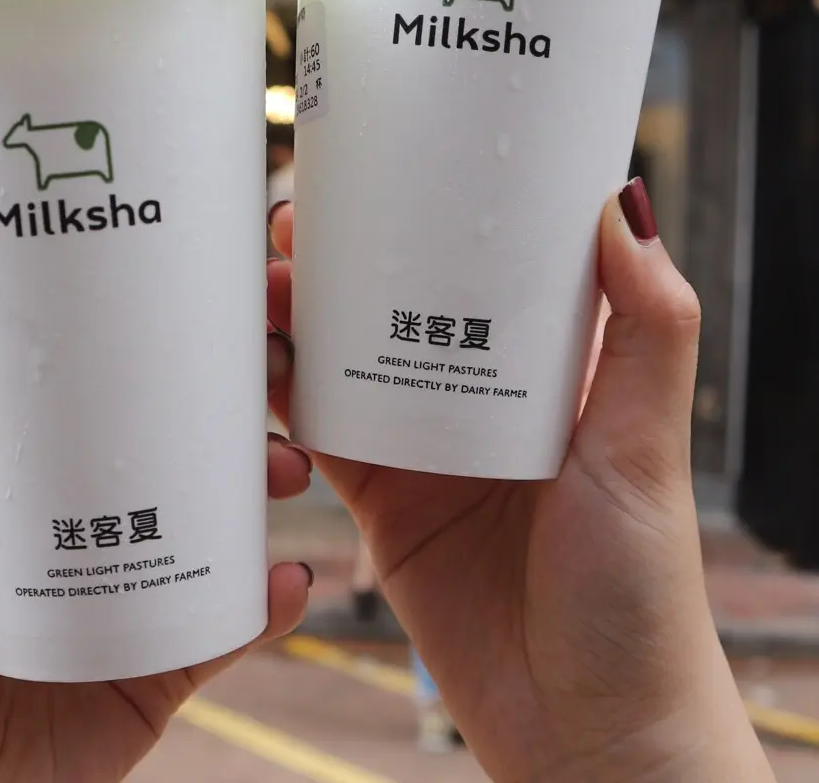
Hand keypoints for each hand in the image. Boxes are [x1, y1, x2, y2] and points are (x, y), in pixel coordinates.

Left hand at [0, 299, 311, 782]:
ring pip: (212, 537)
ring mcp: (126, 606)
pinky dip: (263, 606)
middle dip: (226, 429)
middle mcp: (84, 542)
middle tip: (261, 401)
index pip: (94, 411)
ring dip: (258, 502)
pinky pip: (224, 630)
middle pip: (171, 466)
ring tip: (285, 475)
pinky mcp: (155, 673)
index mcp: (26, 499)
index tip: (195, 319)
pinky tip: (287, 584)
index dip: (147, 365)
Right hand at [268, 189, 773, 782]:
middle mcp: (477, 396)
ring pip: (343, 359)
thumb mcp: (647, 445)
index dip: (427, 213)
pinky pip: (319, 434)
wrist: (583, 728)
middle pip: (393, 303)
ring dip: (297, 318)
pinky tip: (248, 366)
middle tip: (291, 224)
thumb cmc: (638, 592)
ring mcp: (423, 447)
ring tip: (258, 286)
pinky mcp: (380, 500)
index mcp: (543, 368)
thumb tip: (622, 206)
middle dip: (340, 258)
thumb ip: (648, 328)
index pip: (479, 264)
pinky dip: (281, 399)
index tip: (379, 170)